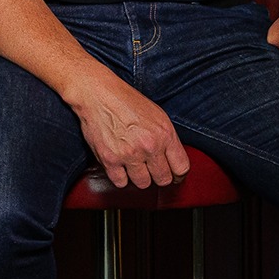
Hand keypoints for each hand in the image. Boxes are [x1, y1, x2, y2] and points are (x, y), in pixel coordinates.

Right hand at [65, 72, 190, 189]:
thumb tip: (172, 160)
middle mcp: (149, 146)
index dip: (178, 174)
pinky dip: (120, 177)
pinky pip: (121, 182)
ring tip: (134, 167)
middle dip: (158, 176)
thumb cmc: (125, 101)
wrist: (97, 94)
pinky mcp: (110, 159)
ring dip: (139, 177)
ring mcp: (129, 154)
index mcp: (165, 134)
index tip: (173, 175)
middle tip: (152, 171)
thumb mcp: (157, 115)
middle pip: (163, 179)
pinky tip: (120, 167)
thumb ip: (167, 139)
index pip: (181, 168)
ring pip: (143, 183)